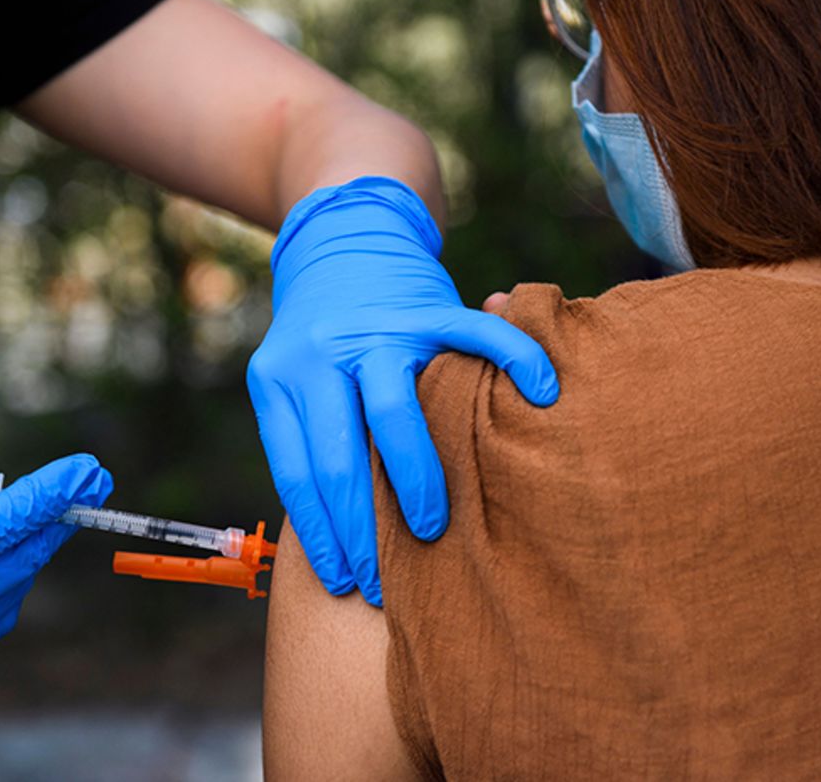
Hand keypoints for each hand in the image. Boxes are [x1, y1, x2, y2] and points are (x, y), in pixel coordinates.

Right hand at [0, 432, 111, 775]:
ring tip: (56, 510)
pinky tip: (9, 561)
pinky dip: (14, 580)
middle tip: (93, 479)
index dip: (49, 492)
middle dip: (61, 513)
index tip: (86, 469)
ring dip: (39, 545)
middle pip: (22, 555)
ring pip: (14, 586)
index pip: (0, 524)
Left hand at [247, 177, 558, 604]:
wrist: (340, 240)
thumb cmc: (323, 338)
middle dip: (363, 529)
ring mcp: (375, 327)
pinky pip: (476, 335)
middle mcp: (320, 350)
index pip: (298, 473)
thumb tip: (340, 531)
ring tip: (432, 529)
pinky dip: (513, 359)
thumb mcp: (293, 378)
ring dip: (415, 481)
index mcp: (279, 376)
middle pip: (340, 456)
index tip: (343, 580)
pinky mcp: (426, 303)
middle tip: (385, 580)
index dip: (323, 533)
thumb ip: (313, 433)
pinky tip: (541, 390)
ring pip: (393, 413)